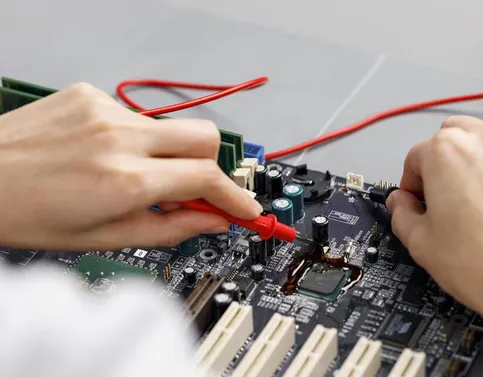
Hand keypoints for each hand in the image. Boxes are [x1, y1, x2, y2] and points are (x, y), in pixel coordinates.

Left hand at [0, 83, 261, 249]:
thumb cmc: (24, 214)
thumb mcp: (103, 239)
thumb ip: (169, 228)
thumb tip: (210, 221)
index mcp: (124, 180)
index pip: (207, 180)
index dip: (236, 197)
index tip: (247, 209)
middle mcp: (120, 137)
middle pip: (207, 138)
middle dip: (213, 167)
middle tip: (197, 192)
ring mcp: (106, 110)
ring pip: (172, 129)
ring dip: (171, 156)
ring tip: (141, 179)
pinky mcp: (91, 94)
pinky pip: (139, 117)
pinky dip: (138, 140)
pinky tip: (110, 155)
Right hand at [387, 116, 482, 376]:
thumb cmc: (478, 264)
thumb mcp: (420, 243)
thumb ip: (401, 213)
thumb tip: (401, 203)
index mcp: (446, 151)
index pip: (416, 156)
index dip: (413, 183)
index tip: (419, 204)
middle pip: (457, 137)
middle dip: (447, 161)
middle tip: (450, 197)